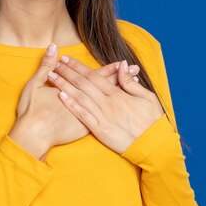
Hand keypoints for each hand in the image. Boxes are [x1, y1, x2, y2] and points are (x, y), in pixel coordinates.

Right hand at [9, 44, 140, 159]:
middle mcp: (83, 104)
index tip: (123, 62)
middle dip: (121, 78)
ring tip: (136, 83)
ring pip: (108, 103)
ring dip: (122, 92)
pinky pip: (106, 117)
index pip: (96, 77)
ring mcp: (87, 117)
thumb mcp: (35, 85)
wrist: (32, 137)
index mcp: (74, 91)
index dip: (110, 69)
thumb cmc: (31, 111)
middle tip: (136, 69)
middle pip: (106, 88)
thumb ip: (45, 65)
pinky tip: (125, 105)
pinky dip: (116, 109)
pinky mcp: (86, 129)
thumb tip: (52, 46)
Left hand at [47, 56, 163, 153]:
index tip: (67, 59)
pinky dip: (72, 105)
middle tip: (55, 63)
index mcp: (119, 94)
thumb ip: (130, 82)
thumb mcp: (147, 97)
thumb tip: (122, 65)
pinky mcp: (100, 130)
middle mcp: (109, 103)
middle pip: (84, 84)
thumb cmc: (152, 121)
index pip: (95, 76)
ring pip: (80, 97)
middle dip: (68, 72)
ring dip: (65, 85)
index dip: (79, 66)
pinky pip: (83, 115)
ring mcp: (103, 117)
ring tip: (52, 76)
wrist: (153, 146)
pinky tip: (61, 96)